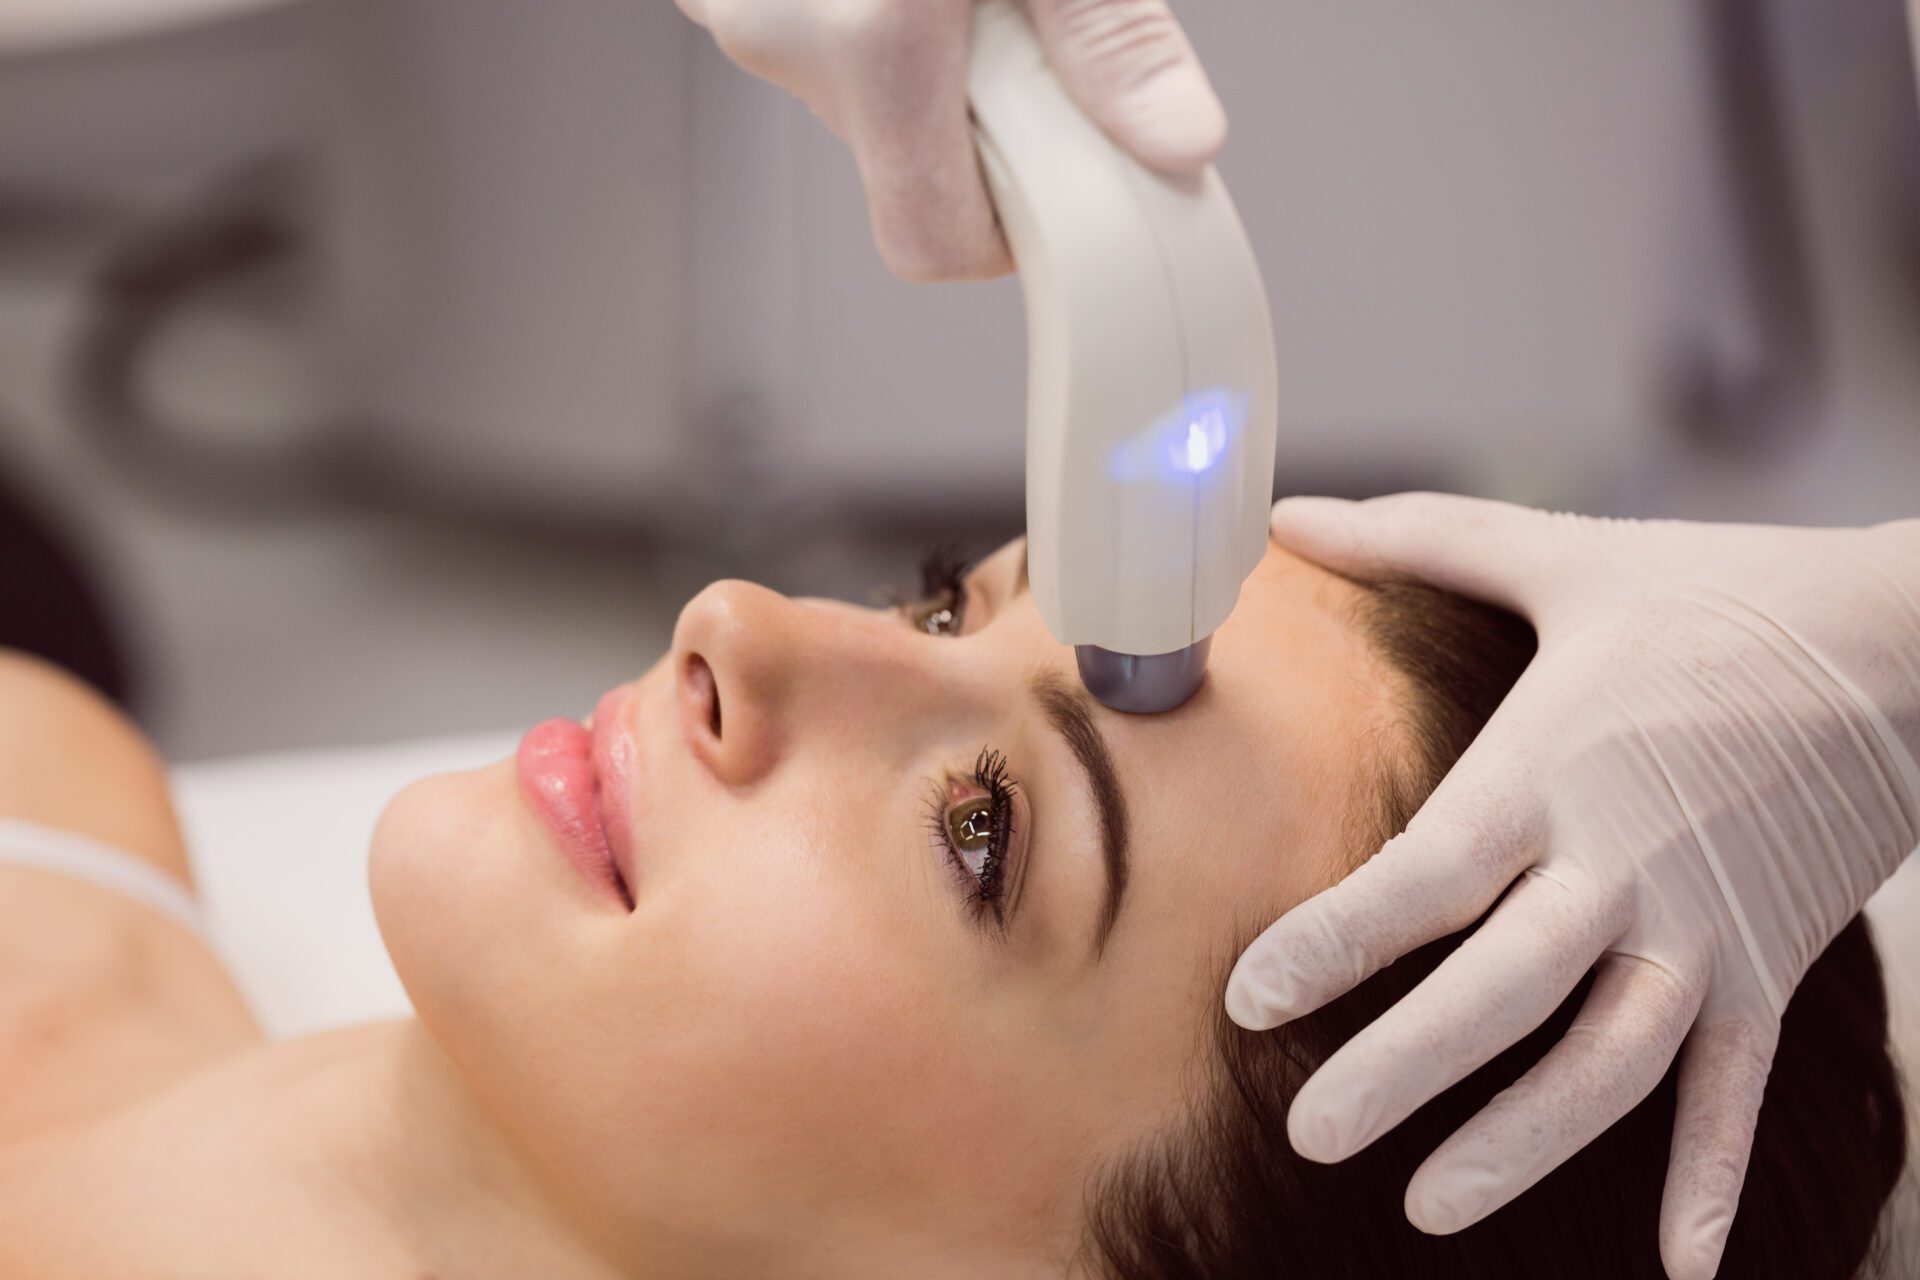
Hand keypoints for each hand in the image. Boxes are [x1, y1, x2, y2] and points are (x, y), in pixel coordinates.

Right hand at [674, 0, 1225, 280]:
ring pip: (858, 99)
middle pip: (900, 169)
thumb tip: (1178, 149)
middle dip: (972, 124)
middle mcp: (786, 38)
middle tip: (1013, 36)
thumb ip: (1113, 39)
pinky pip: (814, 37)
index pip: (933, 246)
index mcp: (872, 42)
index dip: (1000, 244)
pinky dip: (867, 17)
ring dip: (918, 64)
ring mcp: (734, 5)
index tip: (1047, 188)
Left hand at [1225, 493, 1919, 1279]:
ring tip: (1430, 1206)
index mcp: (1552, 770)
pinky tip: (1674, 1267)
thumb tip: (1283, 506)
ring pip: (1607, 1065)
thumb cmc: (1715, 595)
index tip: (1246, 1000)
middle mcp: (1621, 866)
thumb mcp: (1563, 556)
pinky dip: (1707, 1178)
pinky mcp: (1770, 967)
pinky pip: (1734, 1091)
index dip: (1333, 942)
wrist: (1901, 638)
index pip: (1423, 875)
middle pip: (1502, 992)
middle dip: (1406, 1070)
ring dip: (1525, 1143)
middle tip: (1314, 1134)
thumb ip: (1417, 538)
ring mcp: (1705, 930)